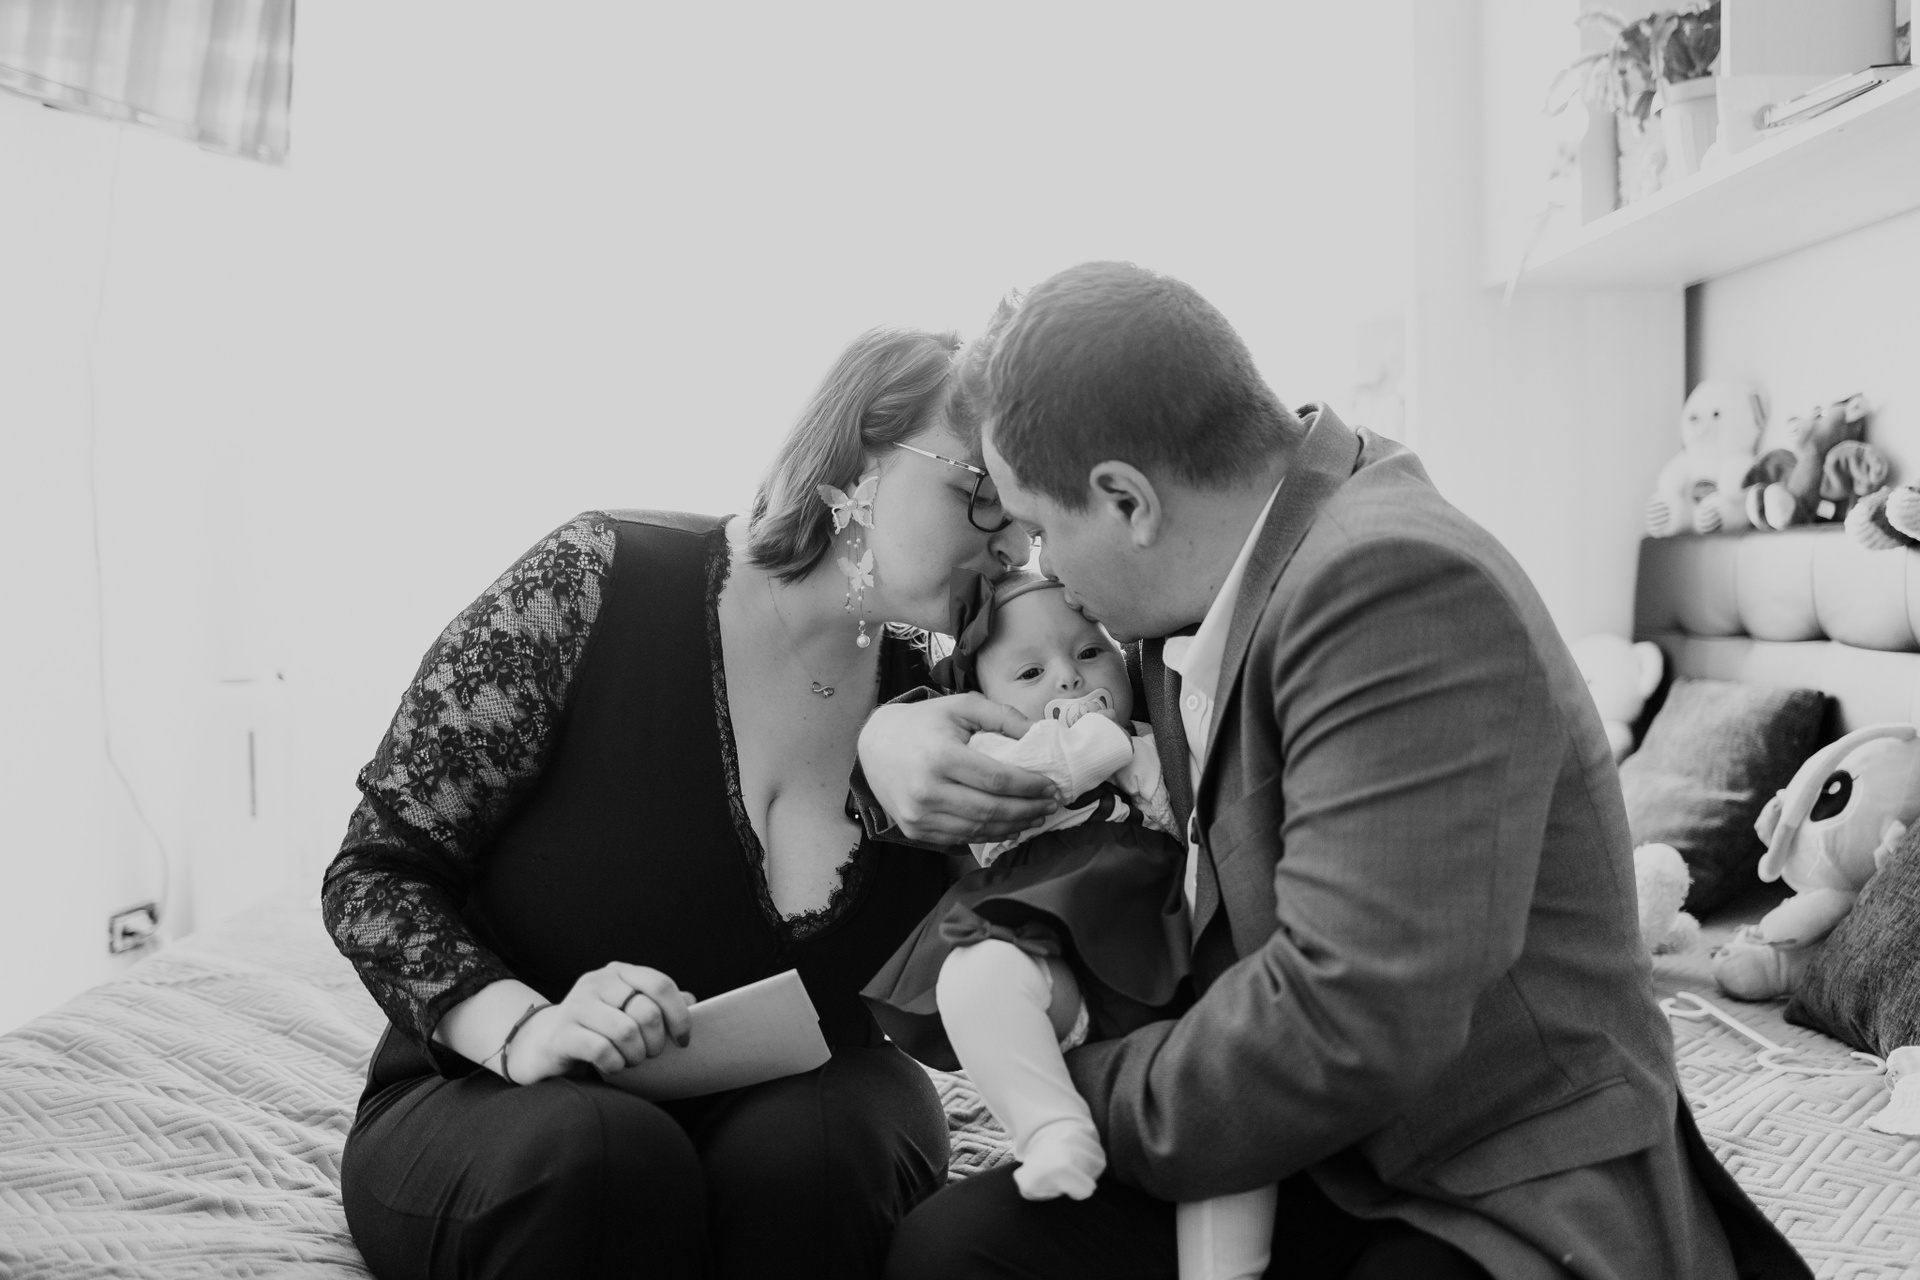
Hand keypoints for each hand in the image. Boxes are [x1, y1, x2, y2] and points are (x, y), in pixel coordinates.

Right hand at [506, 963, 694, 1083]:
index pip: (660, 984)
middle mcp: (596, 982)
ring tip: (630, 1060)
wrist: (544, 1044)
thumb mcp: (628, 1011)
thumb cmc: (598, 1029)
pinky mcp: (562, 1034)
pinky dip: (615, 1065)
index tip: (683, 1040)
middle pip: (646, 1011)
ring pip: (626, 1032)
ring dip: (635, 1055)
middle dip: (655, 1041)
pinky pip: (602, 1051)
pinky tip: (611, 1066)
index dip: (679, 1015)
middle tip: (649, 1054)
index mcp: (618, 972)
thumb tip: (692, 1002)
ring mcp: (576, 1006)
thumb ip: (658, 1004)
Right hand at [859, 693, 1059, 842]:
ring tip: (1036, 816)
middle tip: (1052, 804)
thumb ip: (1002, 716)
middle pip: (991, 810)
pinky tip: (1009, 827)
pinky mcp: (915, 830)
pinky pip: (960, 838)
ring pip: (978, 830)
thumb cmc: (923, 723)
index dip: (1030, 786)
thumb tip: (1041, 731)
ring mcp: (919, 815)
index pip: (997, 780)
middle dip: (1028, 809)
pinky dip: (989, 835)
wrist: (874, 746)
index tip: (1053, 786)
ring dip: (1014, 826)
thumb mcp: (961, 706)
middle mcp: (927, 790)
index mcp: (940, 756)